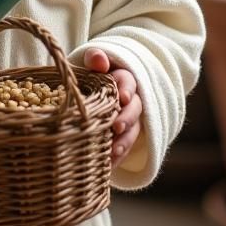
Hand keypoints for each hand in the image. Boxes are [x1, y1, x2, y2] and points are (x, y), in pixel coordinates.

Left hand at [83, 47, 141, 166]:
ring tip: (114, 152)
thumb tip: (99, 60)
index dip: (127, 89)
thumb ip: (95, 58)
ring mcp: (129, 120)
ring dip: (125, 142)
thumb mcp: (91, 63)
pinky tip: (109, 167)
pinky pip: (125, 147)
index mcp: (122, 79)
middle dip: (127, 118)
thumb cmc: (91, 75)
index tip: (124, 97)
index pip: (129, 82)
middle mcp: (130, 101)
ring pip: (133, 131)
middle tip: (117, 127)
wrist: (92, 92)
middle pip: (135, 109)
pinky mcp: (124, 137)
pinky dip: (118, 158)